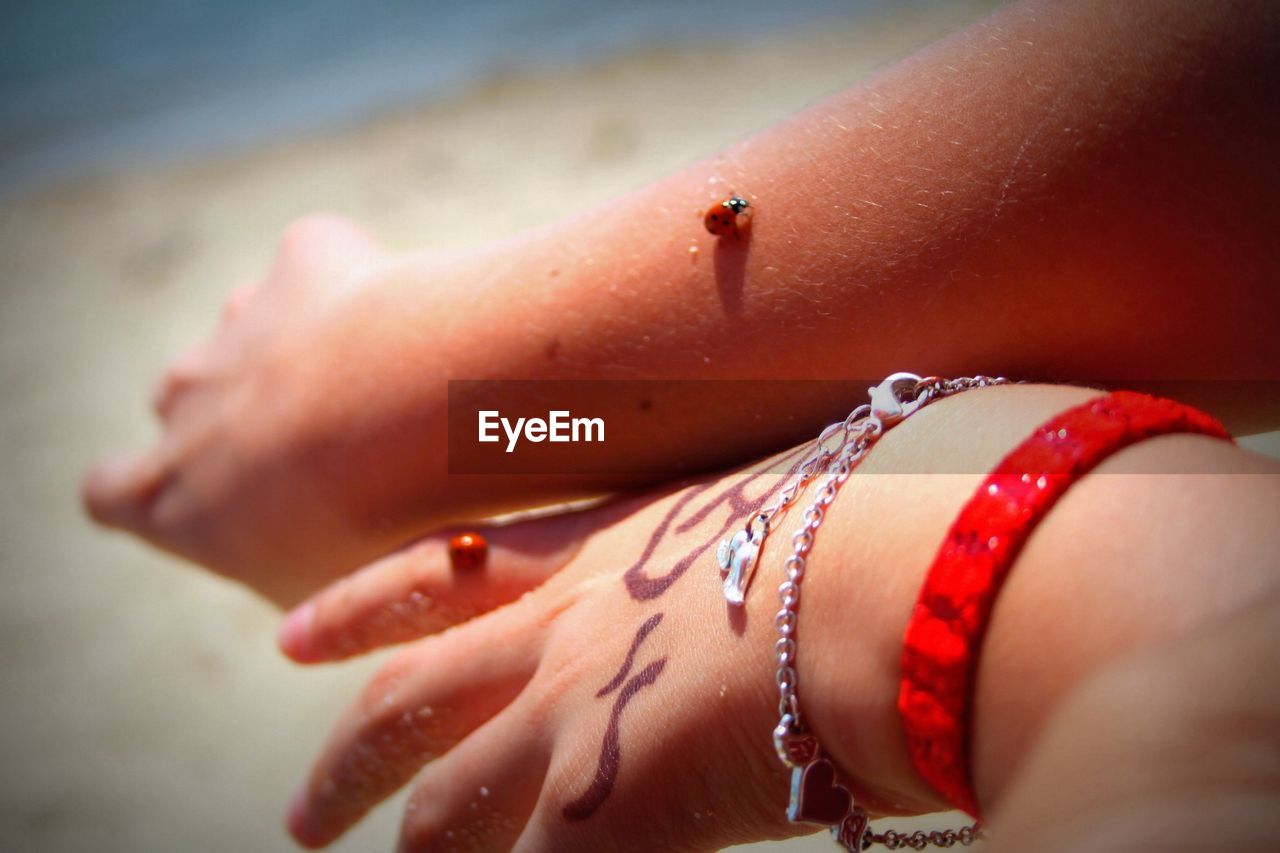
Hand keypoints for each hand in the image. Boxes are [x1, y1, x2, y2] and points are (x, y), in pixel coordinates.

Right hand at [81, 214, 510, 603]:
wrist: (411, 417)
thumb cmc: (374, 532)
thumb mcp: (329, 603)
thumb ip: (301, 581)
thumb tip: (330, 594)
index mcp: (170, 500)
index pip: (113, 493)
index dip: (150, 491)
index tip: (213, 497)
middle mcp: (184, 403)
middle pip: (191, 404)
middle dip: (251, 417)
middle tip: (344, 448)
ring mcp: (236, 326)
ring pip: (257, 333)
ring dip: (307, 354)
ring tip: (392, 393)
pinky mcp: (301, 261)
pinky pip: (323, 267)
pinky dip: (360, 288)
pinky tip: (413, 325)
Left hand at [280, 455, 863, 851]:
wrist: (903, 591)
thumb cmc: (871, 545)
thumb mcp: (765, 531)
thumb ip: (720, 567)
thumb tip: (734, 595)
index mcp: (599, 561)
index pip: (445, 578)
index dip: (362, 609)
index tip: (294, 637)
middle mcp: (562, 638)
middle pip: (410, 703)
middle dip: (347, 761)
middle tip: (303, 817)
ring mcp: (568, 723)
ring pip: (443, 808)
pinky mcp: (596, 812)